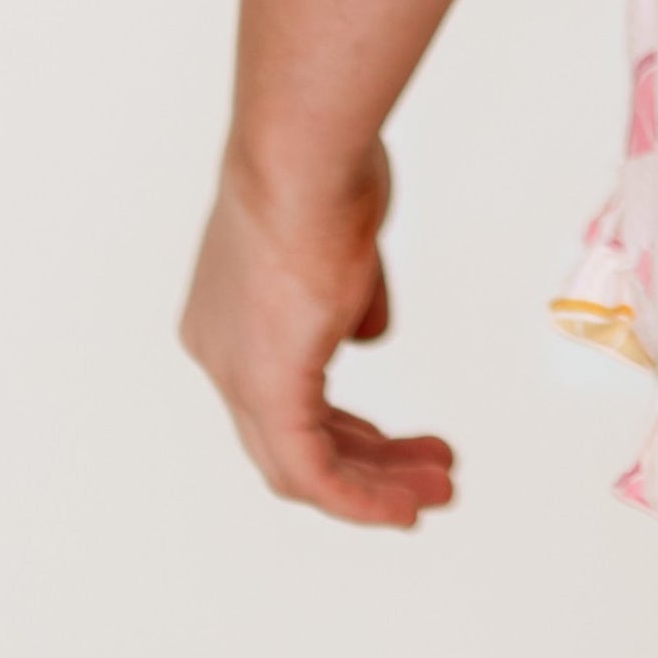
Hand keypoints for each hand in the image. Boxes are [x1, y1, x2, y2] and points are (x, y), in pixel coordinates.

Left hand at [181, 139, 456, 528]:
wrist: (303, 154)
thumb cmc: (323, 170)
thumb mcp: (343, 242)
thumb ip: (349, 299)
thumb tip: (363, 332)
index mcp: (226, 318)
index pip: (282, 395)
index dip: (343, 426)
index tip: (394, 443)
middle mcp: (220, 354)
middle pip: (291, 438)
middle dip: (367, 462)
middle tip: (426, 475)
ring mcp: (238, 374)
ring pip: (301, 464)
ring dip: (374, 484)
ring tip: (437, 491)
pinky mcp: (269, 388)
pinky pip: (314, 471)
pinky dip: (361, 496)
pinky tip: (405, 503)